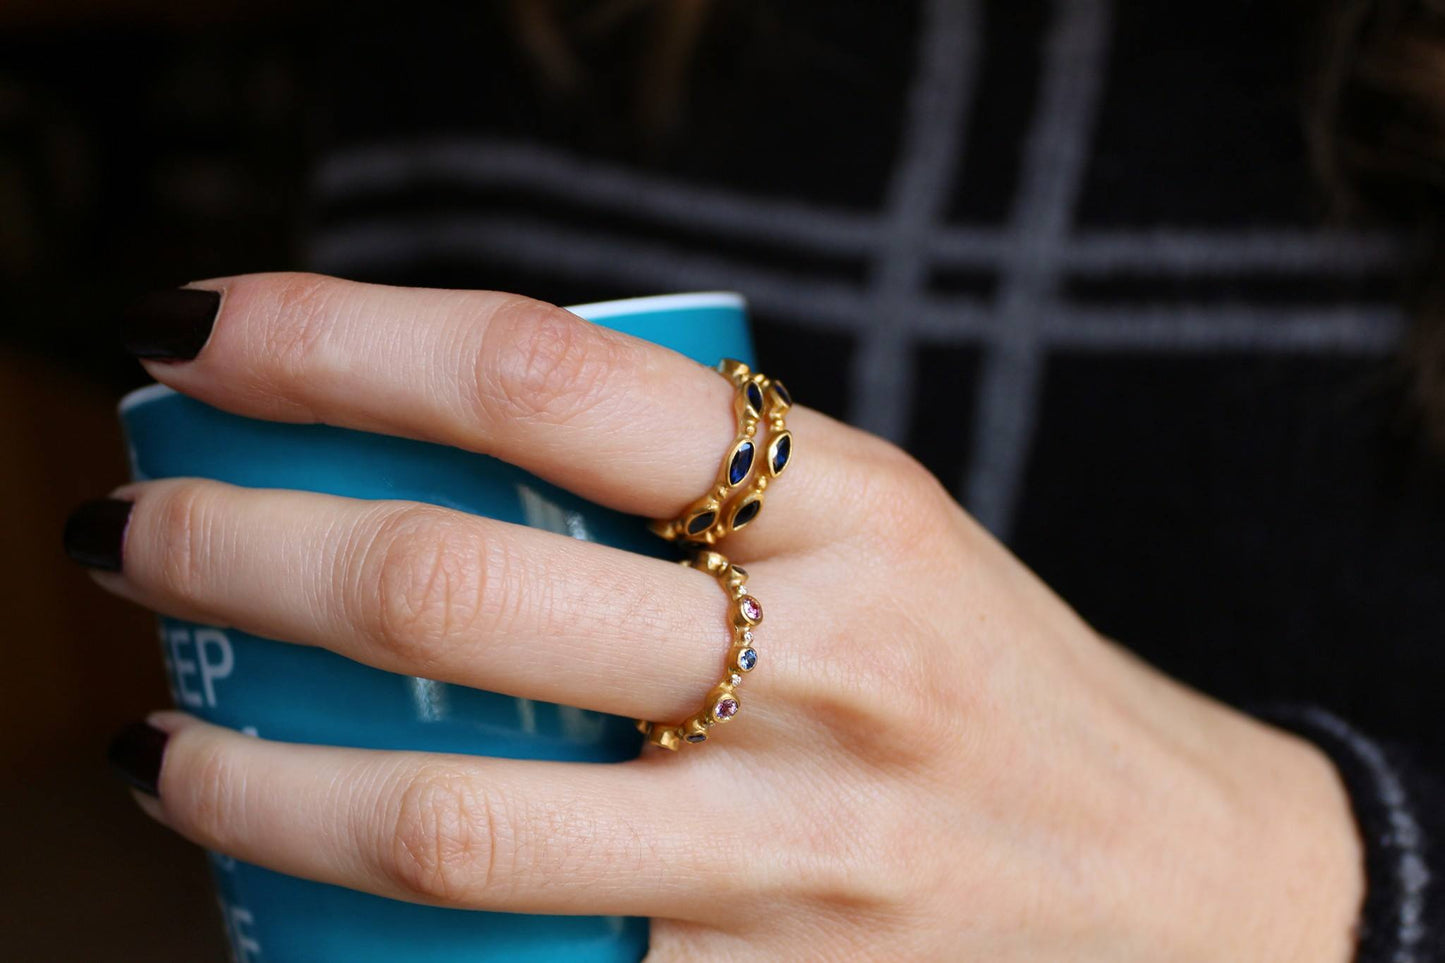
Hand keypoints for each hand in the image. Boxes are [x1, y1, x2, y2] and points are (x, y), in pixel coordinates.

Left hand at [80, 273, 1362, 959]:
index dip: (340, 337)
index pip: (548, 377)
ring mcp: (794, 859)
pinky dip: (370, 934)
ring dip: (248, 784)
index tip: (205, 333)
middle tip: (133, 531)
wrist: (1175, 891)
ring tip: (158, 754)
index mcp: (853, 507)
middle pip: (460, 588)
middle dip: (239, 548)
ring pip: (453, 825)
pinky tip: (305, 899)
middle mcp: (827, 668)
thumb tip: (441, 435)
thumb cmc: (983, 683)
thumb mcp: (883, 537)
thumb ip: (708, 486)